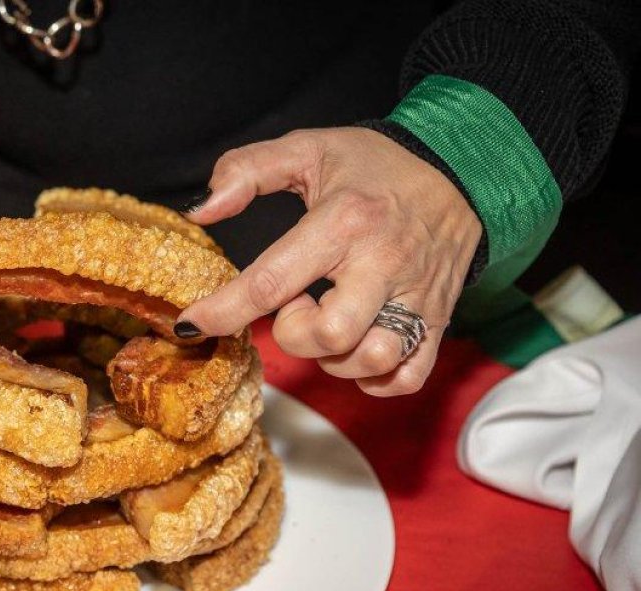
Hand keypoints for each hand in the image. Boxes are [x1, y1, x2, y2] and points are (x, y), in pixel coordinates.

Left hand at [178, 127, 482, 395]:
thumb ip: (246, 171)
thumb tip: (200, 211)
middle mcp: (383, 264)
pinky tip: (355, 349)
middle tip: (296, 306)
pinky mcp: (439, 319)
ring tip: (328, 322)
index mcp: (344, 221)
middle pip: (329, 334)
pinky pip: (407, 376)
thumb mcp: (307, 148)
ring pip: (371, 359)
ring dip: (334, 357)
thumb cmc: (376, 164)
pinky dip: (374, 378)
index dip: (223, 310)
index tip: (191, 324)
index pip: (271, 281)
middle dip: (294, 333)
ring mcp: (416, 296)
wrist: (463, 168)